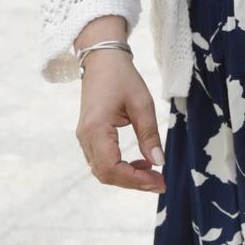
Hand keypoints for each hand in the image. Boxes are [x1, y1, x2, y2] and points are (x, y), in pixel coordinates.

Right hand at [75, 47, 165, 193]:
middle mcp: (85, 137)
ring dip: (127, 176)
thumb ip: (149, 134)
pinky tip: (141, 162)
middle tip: (160, 182)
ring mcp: (84, 138)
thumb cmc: (123, 78)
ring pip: (102, 170)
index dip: (134, 180)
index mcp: (96, 129)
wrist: (102, 61)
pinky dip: (121, 167)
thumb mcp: (142, 103)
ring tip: (154, 173)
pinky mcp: (89, 136)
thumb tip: (159, 163)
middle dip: (133, 182)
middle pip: (105, 174)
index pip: (110, 167)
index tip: (159, 181)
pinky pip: (102, 161)